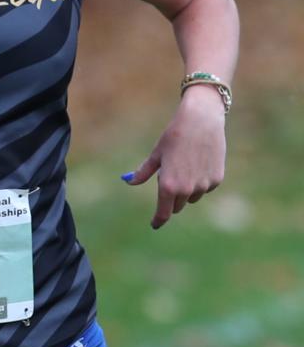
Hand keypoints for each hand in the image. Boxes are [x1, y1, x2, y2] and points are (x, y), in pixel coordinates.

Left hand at [123, 86, 225, 228]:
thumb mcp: (156, 154)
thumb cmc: (174, 136)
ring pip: (191, 197)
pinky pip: (204, 187)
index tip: (154, 224)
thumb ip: (143, 172)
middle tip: (167, 176)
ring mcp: (203, 186)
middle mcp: (187, 190)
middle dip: (170, 197)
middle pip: (176, 205)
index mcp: (168, 185)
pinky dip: (199, 181)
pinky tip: (197, 162)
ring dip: (185, 189)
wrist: (201, 122)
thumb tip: (129, 182)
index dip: (158, 220)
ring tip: (183, 164)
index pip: (164, 212)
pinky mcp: (216, 180)